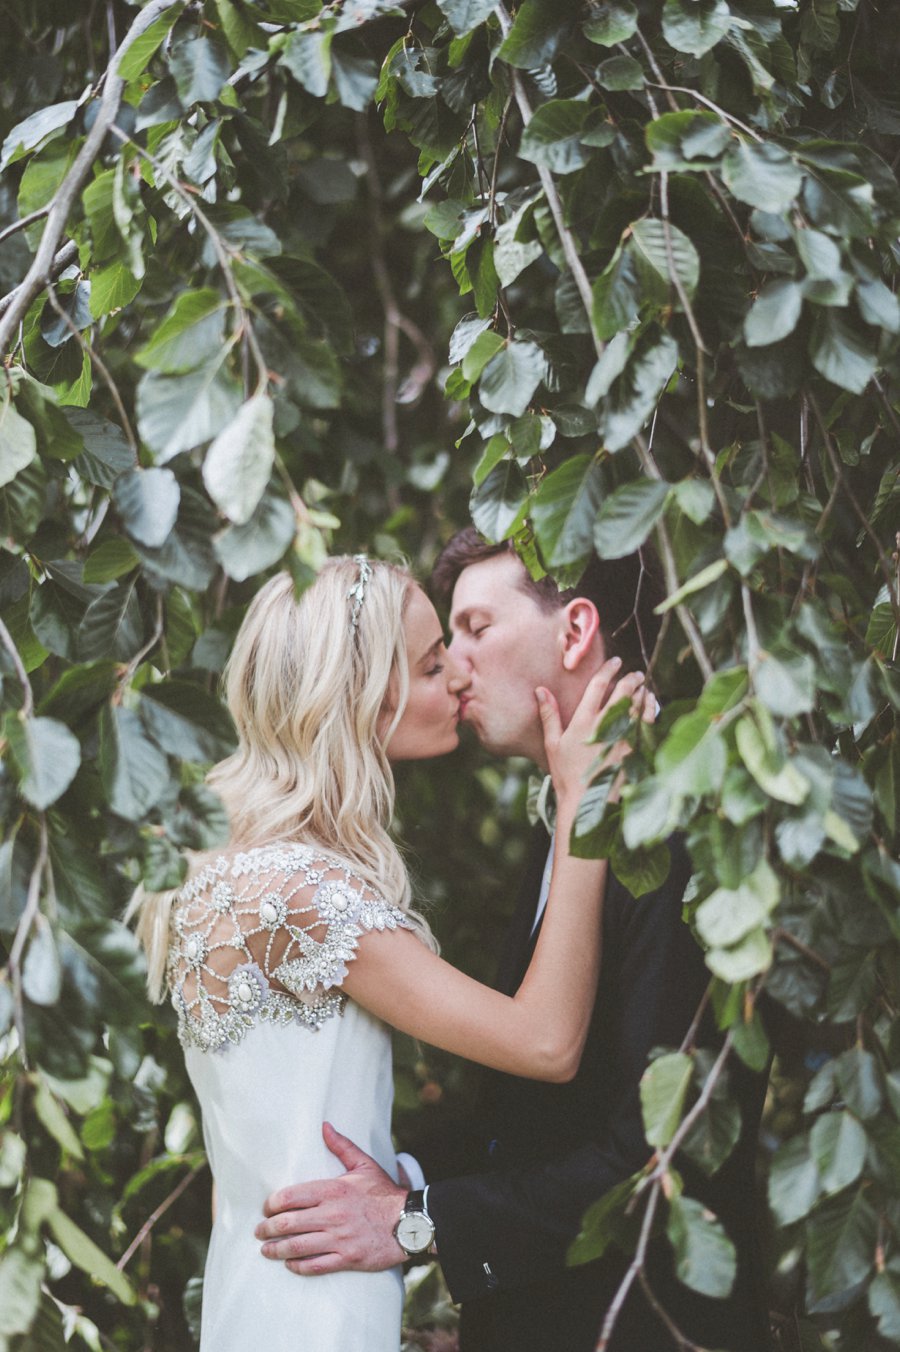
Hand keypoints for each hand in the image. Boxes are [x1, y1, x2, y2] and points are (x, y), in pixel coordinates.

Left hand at [255, 1122, 406, 1274]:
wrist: (410, 1222)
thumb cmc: (384, 1193)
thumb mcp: (364, 1164)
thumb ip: (341, 1146)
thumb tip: (324, 1126)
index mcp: (333, 1190)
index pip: (291, 1196)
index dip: (272, 1204)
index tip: (266, 1207)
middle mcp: (332, 1214)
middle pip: (288, 1223)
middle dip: (267, 1229)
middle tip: (259, 1231)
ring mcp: (339, 1238)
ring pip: (297, 1247)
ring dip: (276, 1250)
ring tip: (266, 1250)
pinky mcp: (347, 1258)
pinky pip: (315, 1266)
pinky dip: (297, 1266)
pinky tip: (289, 1264)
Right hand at [538, 659, 651, 809]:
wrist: (585, 803)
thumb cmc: (565, 774)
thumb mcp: (552, 744)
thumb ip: (549, 715)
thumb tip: (540, 690)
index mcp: (583, 721)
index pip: (598, 686)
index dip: (608, 670)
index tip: (615, 662)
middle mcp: (604, 725)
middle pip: (623, 692)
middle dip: (631, 679)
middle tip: (636, 673)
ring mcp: (622, 737)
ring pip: (637, 706)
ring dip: (642, 693)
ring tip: (644, 688)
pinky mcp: (634, 750)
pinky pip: (646, 725)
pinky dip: (650, 712)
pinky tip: (650, 708)